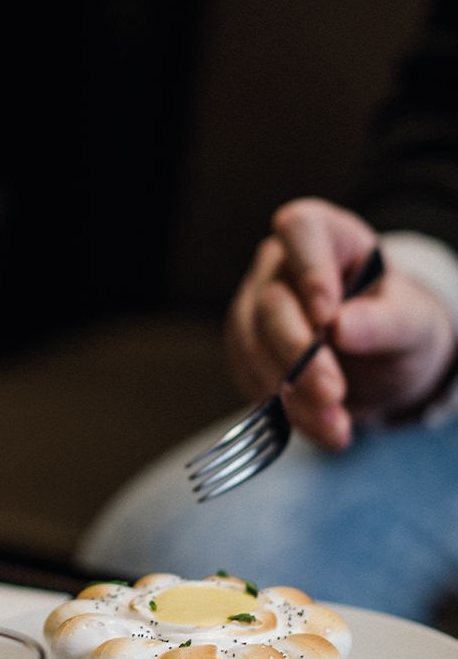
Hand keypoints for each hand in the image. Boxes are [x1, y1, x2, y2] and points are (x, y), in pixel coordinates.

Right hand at [223, 198, 457, 450]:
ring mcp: (254, 308)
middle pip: (271, 303)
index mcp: (324, 235)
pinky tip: (322, 428)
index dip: (309, 270)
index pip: (301, 230)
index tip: (326, 315)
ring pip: (252, 346)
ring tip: (336, 426)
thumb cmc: (398, 323)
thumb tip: (342, 327)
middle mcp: (278, 266)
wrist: (382, 361)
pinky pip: (251, 380)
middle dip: (299, 354)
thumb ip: (384, 321)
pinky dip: (285, 411)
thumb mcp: (411, 321)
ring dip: (291, 393)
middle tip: (332, 393)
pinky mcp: (246, 351)